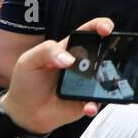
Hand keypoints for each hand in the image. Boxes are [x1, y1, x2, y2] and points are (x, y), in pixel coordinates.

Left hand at [0, 18, 111, 135]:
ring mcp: (87, 83)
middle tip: (106, 60)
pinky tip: (88, 107)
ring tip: (95, 88)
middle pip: (104, 52)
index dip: (101, 26)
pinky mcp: (87, 100)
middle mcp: (83, 64)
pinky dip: (95, 104)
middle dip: (113, 52)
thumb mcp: (29, 60)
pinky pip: (98, 101)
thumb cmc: (26, 82)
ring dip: (107, 81)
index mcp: (70, 49)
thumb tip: (70, 59)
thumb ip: (46, 51)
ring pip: (106, 77)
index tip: (106, 29)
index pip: (90, 32)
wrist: (24, 112)